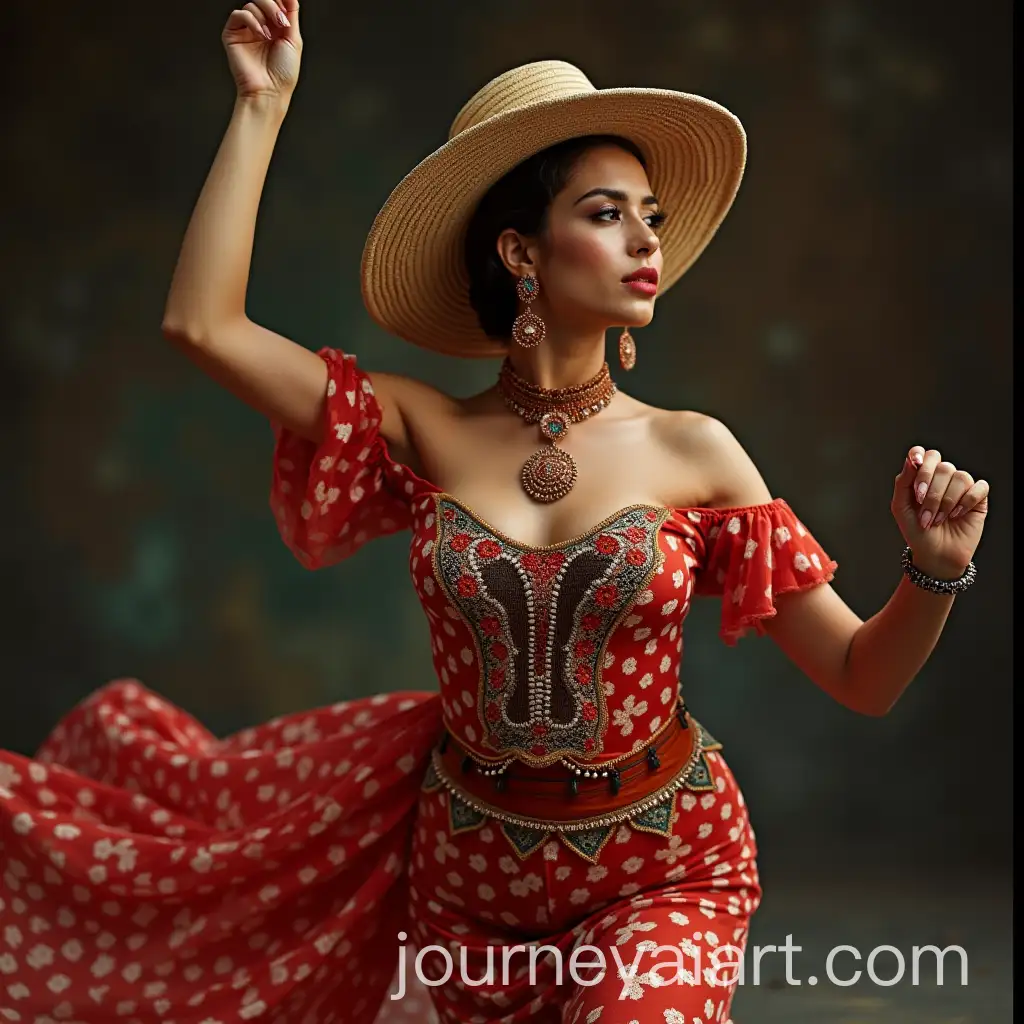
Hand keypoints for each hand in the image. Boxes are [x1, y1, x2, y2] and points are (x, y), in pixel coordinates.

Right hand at [222, 0, 301, 101]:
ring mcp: (247, 31)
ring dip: (264, 16)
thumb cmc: (283, 73)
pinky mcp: (233, 35)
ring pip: (252, 5)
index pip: (276, 4)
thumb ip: (292, 15)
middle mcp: (262, 28)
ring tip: (270, 36)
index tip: (286, 6)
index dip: (281, 2)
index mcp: (277, 29)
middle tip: (281, 22)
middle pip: (264, 0)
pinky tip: (260, 35)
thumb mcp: (294, 40)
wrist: (270, 90)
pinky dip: (251, 21)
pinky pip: (239, 14)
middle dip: (273, 6)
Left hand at [892, 446, 988, 578]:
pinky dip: (966, 502)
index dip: (920, 455)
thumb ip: (903, 482)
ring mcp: (962, 487)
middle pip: (942, 465)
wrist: (935, 554)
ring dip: (945, 501)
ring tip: (938, 518)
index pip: (924, 454)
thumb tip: (911, 460)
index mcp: (923, 477)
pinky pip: (978, 487)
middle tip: (923, 507)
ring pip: (960, 477)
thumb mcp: (901, 507)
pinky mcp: (978, 498)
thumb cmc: (917, 532)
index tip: (915, 464)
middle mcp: (943, 478)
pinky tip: (957, 514)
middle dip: (931, 489)